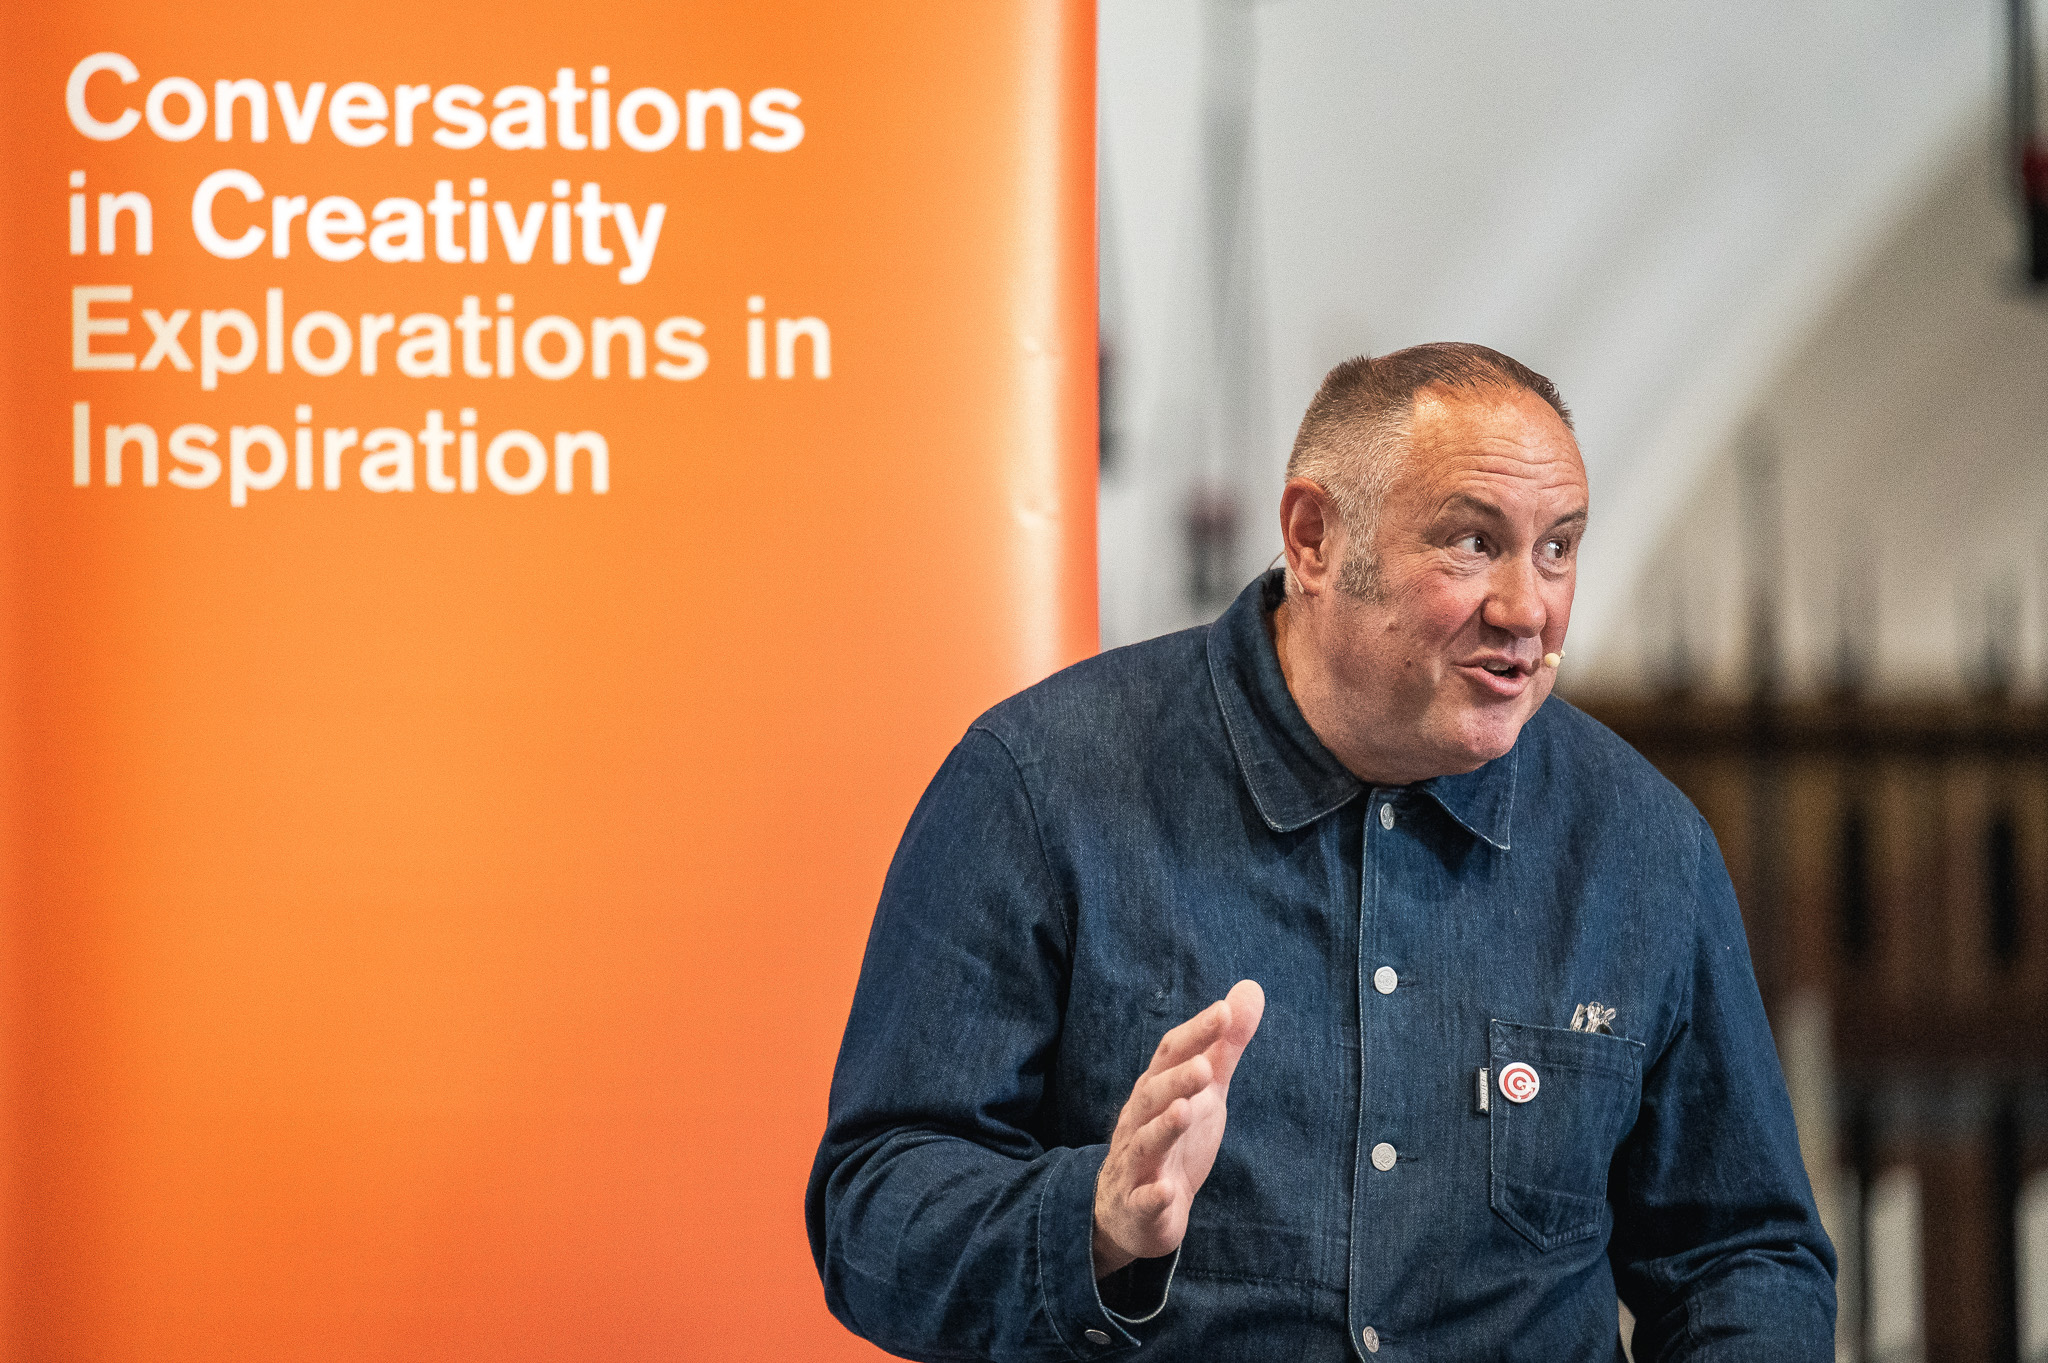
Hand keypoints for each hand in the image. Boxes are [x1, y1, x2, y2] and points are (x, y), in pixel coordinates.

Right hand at [1092, 979, 1264, 1277]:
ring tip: (1186, 1112)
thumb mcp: (1203, 1092)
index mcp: (1156, 1091)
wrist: (1132, 1212)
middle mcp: (1139, 1122)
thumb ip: (1224, 1046)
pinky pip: (1143, 1201)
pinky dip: (1153, 1195)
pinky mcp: (1139, 1207)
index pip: (1171, 1055)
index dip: (1196, 1034)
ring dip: (1163, 1128)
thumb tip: (1250, 989)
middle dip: (1176, 1080)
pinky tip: (1169, 1191)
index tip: (1224, 1012)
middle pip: (1153, 1095)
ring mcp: (1136, 1165)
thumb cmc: (1173, 1141)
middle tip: (1204, 1067)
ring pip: (1144, 1143)